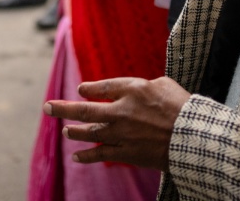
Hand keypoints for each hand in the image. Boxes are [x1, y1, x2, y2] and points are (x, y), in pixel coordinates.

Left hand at [43, 76, 191, 170]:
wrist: (192, 137)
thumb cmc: (183, 107)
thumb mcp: (164, 84)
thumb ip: (144, 85)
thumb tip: (133, 89)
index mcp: (133, 88)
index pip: (103, 87)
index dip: (89, 89)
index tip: (81, 91)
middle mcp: (122, 110)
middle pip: (85, 110)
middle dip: (63, 109)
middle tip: (47, 107)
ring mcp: (122, 133)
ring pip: (90, 133)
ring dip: (74, 131)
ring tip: (64, 130)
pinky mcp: (126, 152)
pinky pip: (101, 154)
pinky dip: (87, 156)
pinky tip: (76, 156)